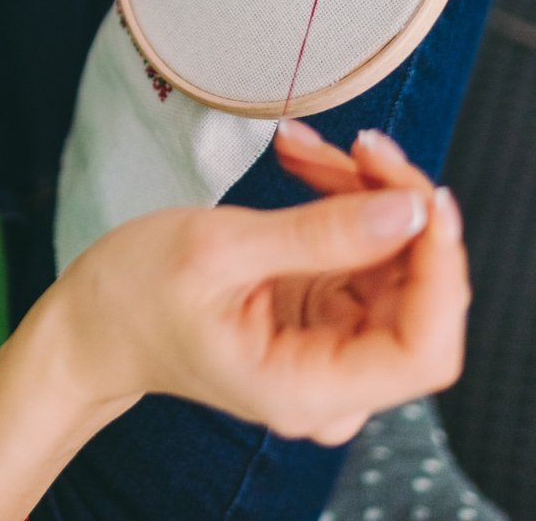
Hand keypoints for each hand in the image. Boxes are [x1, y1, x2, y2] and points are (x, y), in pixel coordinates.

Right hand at [44, 124, 468, 444]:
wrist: (94, 320)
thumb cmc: (135, 297)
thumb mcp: (219, 251)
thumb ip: (320, 234)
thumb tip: (411, 212)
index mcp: (308, 390)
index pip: (424, 349)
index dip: (441, 270)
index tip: (423, 196)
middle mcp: (334, 380)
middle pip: (419, 296)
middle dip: (397, 211)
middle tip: (361, 145)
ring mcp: (333, 348)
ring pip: (395, 263)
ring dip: (365, 194)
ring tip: (306, 146)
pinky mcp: (326, 315)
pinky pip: (364, 252)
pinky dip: (343, 201)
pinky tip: (304, 161)